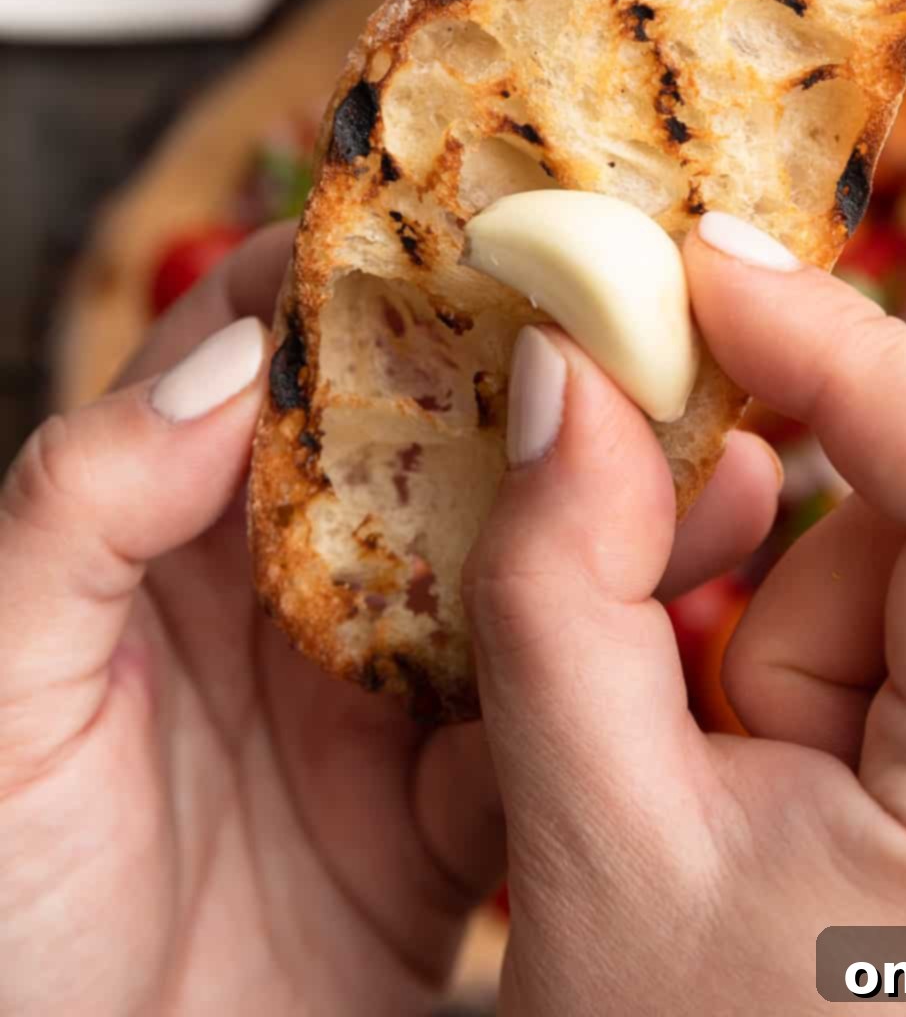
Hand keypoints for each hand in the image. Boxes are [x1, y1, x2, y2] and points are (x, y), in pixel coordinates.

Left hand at [0, 224, 780, 1016]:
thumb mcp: (3, 695)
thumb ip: (77, 511)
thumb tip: (240, 355)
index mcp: (164, 538)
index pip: (261, 357)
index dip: (351, 272)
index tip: (461, 209)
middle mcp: (283, 599)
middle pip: (420, 446)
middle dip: (524, 374)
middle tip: (637, 309)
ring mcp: (371, 703)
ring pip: (508, 569)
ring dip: (608, 510)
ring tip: (715, 458)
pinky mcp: (439, 815)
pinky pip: (547, 722)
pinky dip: (623, 672)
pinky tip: (693, 623)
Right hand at [466, 213, 905, 1016]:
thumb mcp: (595, 846)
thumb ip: (560, 584)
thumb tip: (565, 369)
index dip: (839, 338)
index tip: (689, 261)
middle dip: (764, 566)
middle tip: (652, 643)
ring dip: (781, 650)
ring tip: (722, 805)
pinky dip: (817, 681)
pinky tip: (776, 803)